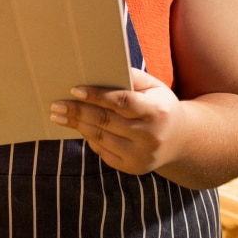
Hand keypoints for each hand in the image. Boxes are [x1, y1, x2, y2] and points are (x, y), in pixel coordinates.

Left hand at [49, 68, 183, 175]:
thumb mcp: (154, 87)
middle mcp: (150, 137)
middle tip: (57, 104)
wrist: (180, 140)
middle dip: (78, 112)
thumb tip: (100, 69)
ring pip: (101, 138)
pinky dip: (89, 138)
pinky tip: (78, 127)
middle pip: (106, 121)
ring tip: (59, 115)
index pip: (122, 103)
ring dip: (77, 125)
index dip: (97, 96)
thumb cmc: (160, 105)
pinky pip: (103, 152)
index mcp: (157, 112)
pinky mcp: (132, 168)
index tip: (74, 90)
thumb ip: (131, 77)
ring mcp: (141, 156)